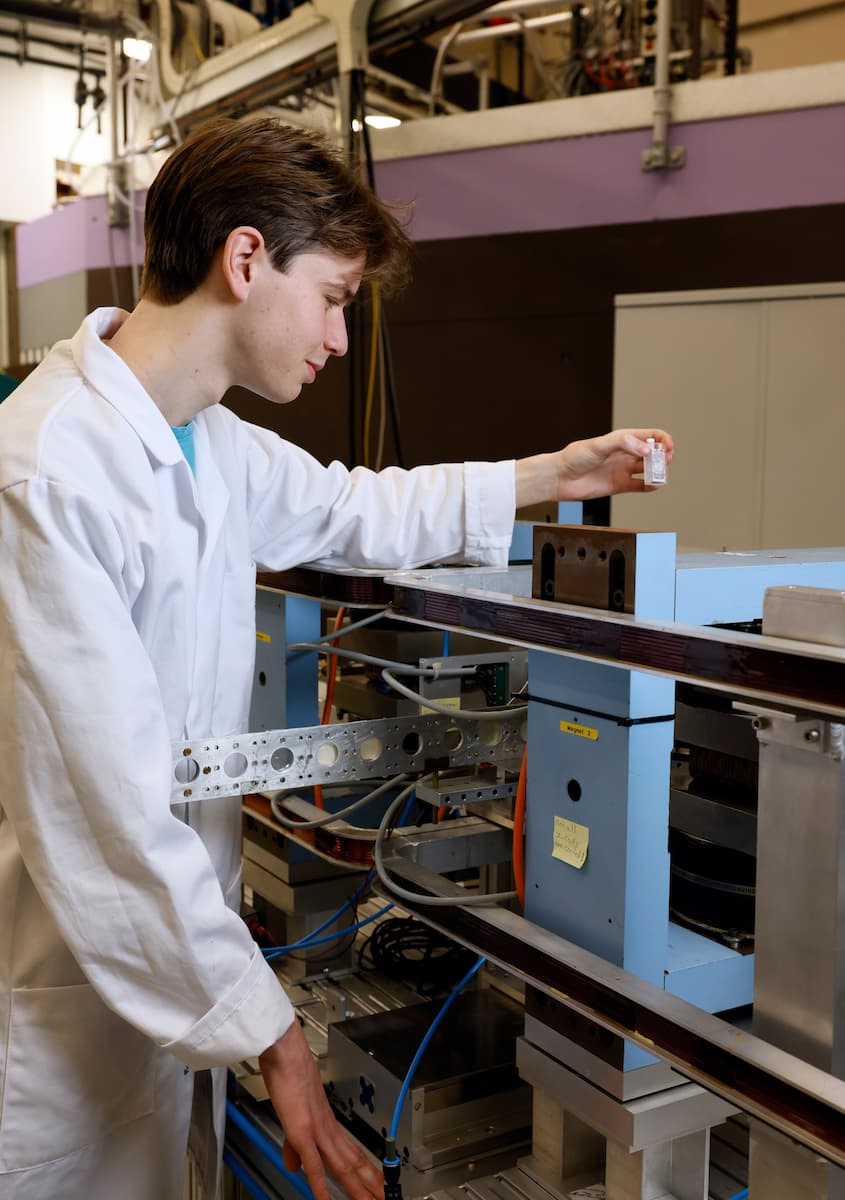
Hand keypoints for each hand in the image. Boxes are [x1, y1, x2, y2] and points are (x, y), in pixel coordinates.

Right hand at [260, 1020, 383, 1199]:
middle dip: (372, 1184)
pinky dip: (321, 1187)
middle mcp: (327, 1129)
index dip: (366, 1171)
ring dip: (359, 1189)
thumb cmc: (288, 1072)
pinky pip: (314, 1166)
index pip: (352, 1153)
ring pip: (343, 1167)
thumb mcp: (291, 1114)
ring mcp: (317, 1131)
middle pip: (355, 1163)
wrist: (285, 1051)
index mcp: (327, 1124)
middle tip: (388, 1198)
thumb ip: (293, 1143)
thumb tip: (294, 1164)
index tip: (379, 1184)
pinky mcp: (302, 1133)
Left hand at [515, 428, 673, 505]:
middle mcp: (625, 453)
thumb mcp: (598, 445)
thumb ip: (622, 443)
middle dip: (664, 457)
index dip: (663, 440)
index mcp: (623, 439)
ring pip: (649, 470)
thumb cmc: (574, 457)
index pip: (650, 436)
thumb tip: (644, 449)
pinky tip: (654, 486)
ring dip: (659, 472)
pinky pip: (640, 486)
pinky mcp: (619, 485)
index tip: (667, 448)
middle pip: (654, 453)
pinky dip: (650, 486)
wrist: (560, 478)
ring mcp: (623, 469)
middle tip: (664, 463)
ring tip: (659, 476)